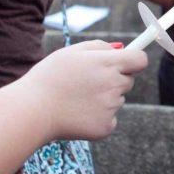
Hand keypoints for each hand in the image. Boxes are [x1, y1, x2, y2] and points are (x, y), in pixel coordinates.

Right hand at [18, 41, 146, 140]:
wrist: (32, 110)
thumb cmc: (48, 78)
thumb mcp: (71, 52)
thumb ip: (99, 46)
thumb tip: (121, 49)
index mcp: (108, 63)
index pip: (140, 60)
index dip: (134, 60)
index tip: (128, 62)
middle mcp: (114, 85)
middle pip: (128, 80)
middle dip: (114, 79)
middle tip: (87, 83)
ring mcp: (111, 108)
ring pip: (117, 100)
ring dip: (103, 99)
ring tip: (75, 99)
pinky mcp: (105, 127)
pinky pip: (109, 119)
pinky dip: (97, 118)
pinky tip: (78, 114)